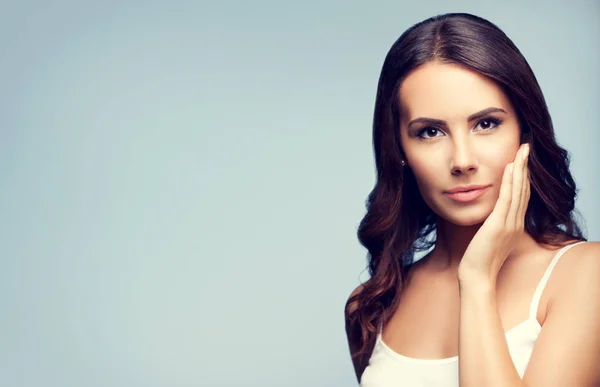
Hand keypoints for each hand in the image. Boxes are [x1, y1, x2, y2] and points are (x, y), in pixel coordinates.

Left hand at [457, 143, 530, 283]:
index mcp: (514, 226)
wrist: (476, 277)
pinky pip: (507, 199)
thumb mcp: (488, 238)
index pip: (521, 196)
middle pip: (524, 190)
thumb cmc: (478, 260)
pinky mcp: (499, 225)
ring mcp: (509, 224)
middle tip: (525, 148)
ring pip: (518, 191)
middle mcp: (516, 223)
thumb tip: (488, 215)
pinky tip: (510, 168)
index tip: (522, 160)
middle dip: (525, 167)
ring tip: (521, 151)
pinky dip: (510, 182)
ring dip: (520, 169)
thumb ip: (492, 225)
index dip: (523, 177)